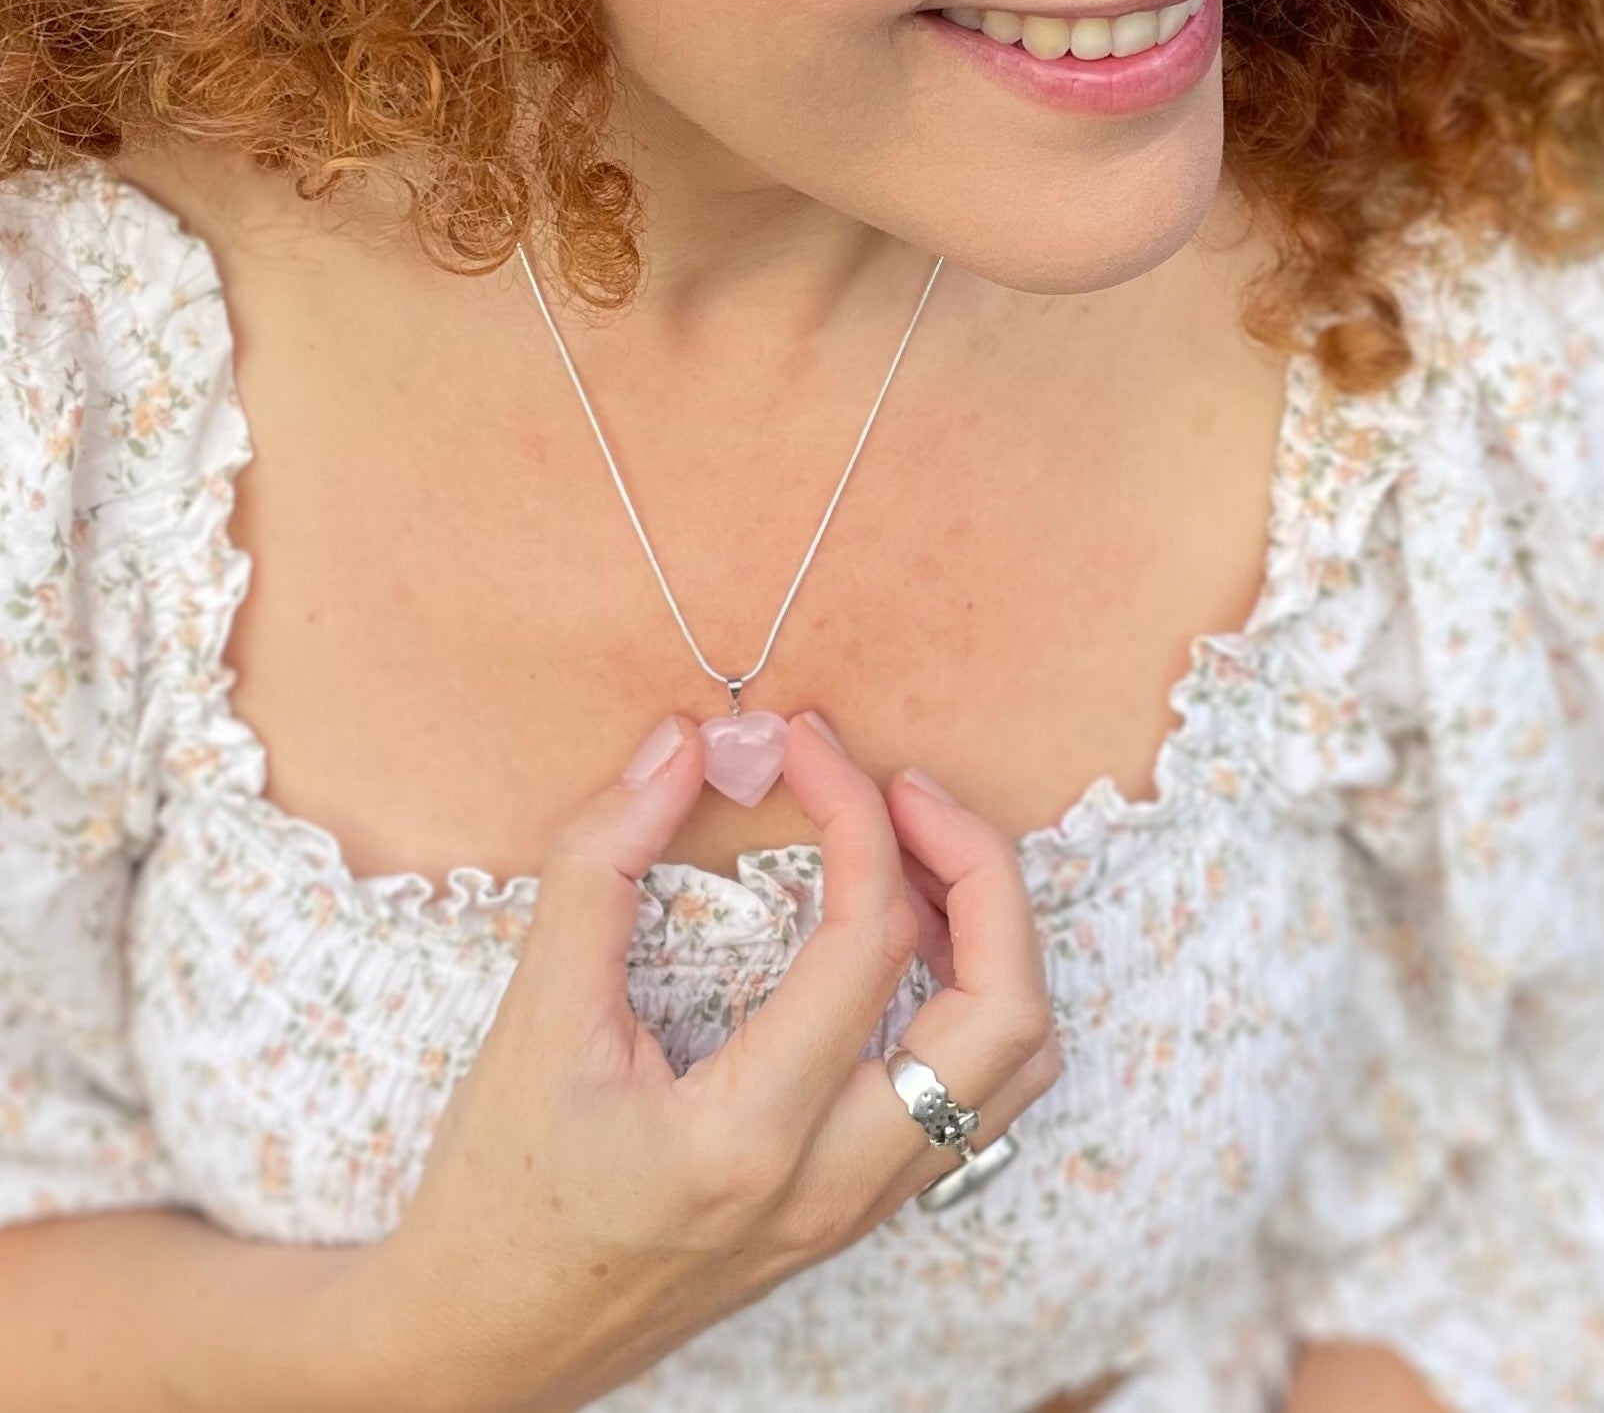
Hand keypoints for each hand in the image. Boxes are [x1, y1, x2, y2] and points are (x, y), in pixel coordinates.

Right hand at [342, 709, 1062, 1412]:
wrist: (488, 1341)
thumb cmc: (496, 1188)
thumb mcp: (530, 1018)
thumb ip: (599, 865)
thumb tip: (681, 746)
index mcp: (747, 1136)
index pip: (868, 939)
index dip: (853, 811)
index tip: (803, 746)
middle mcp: (833, 1185)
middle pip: (1004, 1011)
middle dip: (980, 868)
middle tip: (901, 789)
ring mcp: (860, 1208)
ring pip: (1016, 1064)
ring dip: (993, 937)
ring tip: (910, 856)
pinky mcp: (858, 1210)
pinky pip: (977, 1097)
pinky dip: (972, 997)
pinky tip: (898, 944)